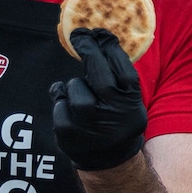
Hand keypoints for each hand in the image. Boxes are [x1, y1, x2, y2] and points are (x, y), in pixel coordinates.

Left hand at [50, 28, 147, 170]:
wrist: (109, 160)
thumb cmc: (116, 119)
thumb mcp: (128, 101)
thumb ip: (118, 77)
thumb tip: (99, 38)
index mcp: (132, 105)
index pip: (124, 70)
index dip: (110, 48)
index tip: (99, 32)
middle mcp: (115, 116)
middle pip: (100, 76)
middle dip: (89, 51)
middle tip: (80, 35)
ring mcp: (91, 127)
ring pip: (75, 87)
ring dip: (75, 86)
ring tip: (81, 96)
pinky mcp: (69, 134)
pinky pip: (59, 103)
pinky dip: (61, 101)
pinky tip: (69, 109)